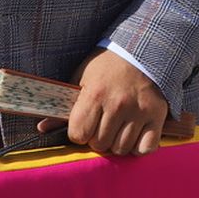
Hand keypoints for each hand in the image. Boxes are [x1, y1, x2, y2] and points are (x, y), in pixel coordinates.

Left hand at [44, 48, 168, 155]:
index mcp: (95, 94)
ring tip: (117, 127)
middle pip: (100, 144)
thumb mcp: (81, 79)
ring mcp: (139, 110)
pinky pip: (144, 148)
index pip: (78, 135)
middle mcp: (118, 104)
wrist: (142, 50)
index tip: (84, 123)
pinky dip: (138, 146)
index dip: (78, 132)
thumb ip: (64, 106)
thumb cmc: (107, 66)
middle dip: (97, 138)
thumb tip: (41, 129)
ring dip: (117, 143)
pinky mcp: (156, 115)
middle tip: (102, 123)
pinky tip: (134, 134)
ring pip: (121, 149)